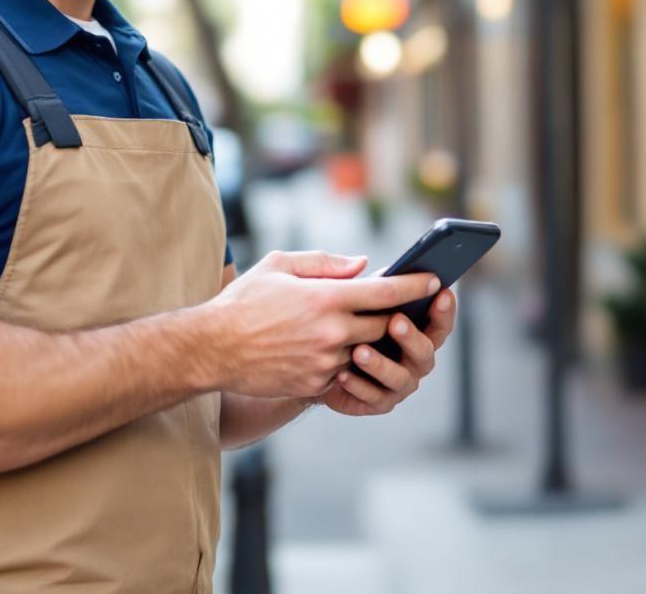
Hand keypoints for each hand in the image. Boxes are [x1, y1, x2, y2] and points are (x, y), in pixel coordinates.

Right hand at [205, 250, 440, 399]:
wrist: (211, 349)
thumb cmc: (243, 302)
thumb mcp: (278, 266)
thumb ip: (325, 262)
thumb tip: (363, 266)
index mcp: (325, 297)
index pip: (385, 291)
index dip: (414, 285)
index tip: (433, 279)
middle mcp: (331, 331)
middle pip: (385, 326)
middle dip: (395, 317)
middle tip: (402, 308)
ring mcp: (325, 361)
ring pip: (366, 351)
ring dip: (369, 341)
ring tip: (363, 329)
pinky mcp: (315, 383)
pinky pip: (344, 371)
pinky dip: (345, 360)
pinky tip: (330, 350)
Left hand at [318, 288, 456, 415]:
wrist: (312, 359)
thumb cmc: (339, 322)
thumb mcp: (351, 298)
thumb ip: (368, 285)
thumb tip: (370, 265)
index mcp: (415, 332)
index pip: (438, 323)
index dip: (444, 310)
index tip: (442, 292)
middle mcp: (413, 361)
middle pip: (425, 351)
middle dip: (412, 336)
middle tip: (396, 321)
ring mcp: (397, 385)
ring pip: (399, 378)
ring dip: (381, 364)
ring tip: (359, 351)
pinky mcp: (375, 403)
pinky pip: (372, 398)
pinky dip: (358, 386)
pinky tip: (342, 375)